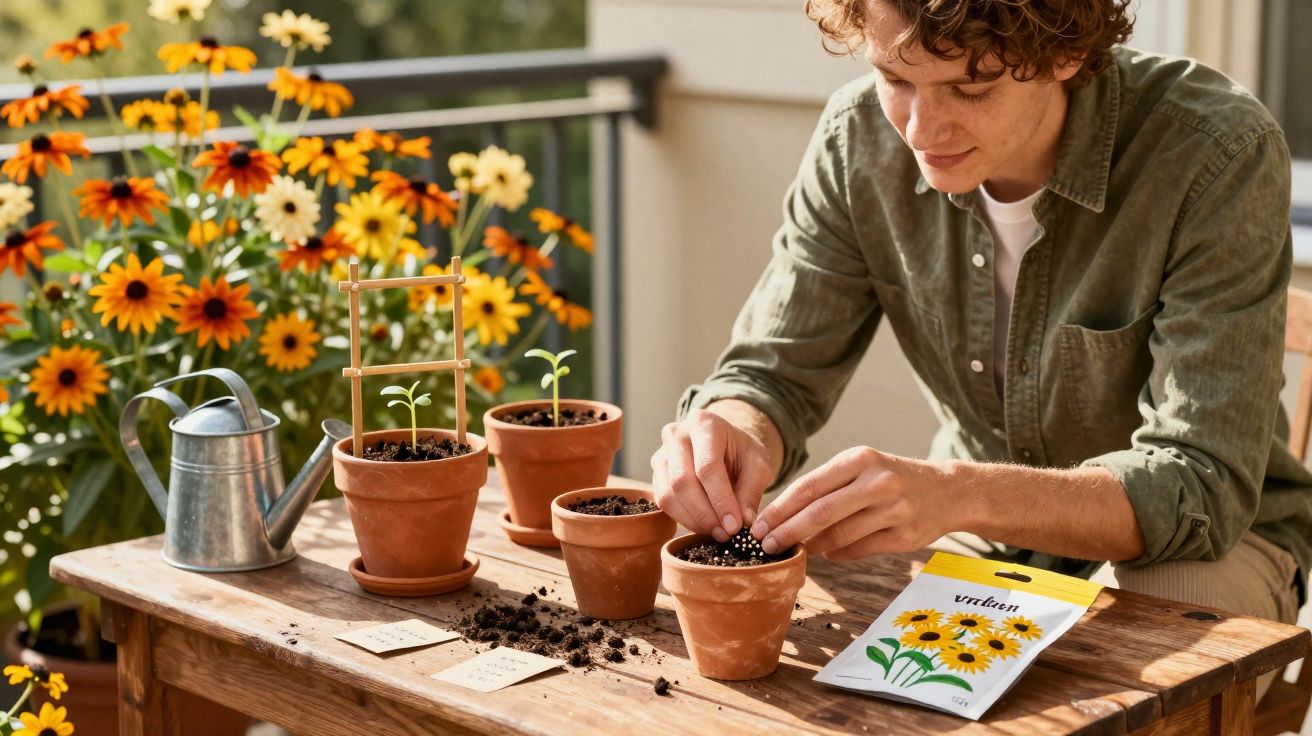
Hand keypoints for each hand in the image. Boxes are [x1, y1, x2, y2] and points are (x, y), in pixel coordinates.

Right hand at [650, 408, 776, 540]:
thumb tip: (744, 520)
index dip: (721, 500)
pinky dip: (683, 518)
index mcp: (705, 424)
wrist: (725, 444)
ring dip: (693, 520)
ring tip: (717, 532)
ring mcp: (662, 453)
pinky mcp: (656, 472)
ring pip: (668, 494)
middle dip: (705, 513)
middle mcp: (676, 434)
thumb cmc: (742, 452)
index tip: (735, 526)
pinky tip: (703, 525)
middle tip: (726, 533)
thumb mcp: (758, 465)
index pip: (707, 466)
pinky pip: (663, 501)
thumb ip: (751, 490)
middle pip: (682, 481)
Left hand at [750, 446, 957, 559]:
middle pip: (821, 512)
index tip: (759, 525)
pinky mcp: (905, 536)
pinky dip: (837, 554)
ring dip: (811, 546)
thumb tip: (784, 514)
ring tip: (794, 550)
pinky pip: (860, 549)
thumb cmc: (892, 478)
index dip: (780, 508)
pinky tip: (826, 554)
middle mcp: (877, 481)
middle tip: (766, 546)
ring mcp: (894, 509)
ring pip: (840, 534)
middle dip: (788, 531)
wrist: (949, 491)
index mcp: (860, 459)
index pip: (810, 486)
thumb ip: (828, 485)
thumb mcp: (863, 466)